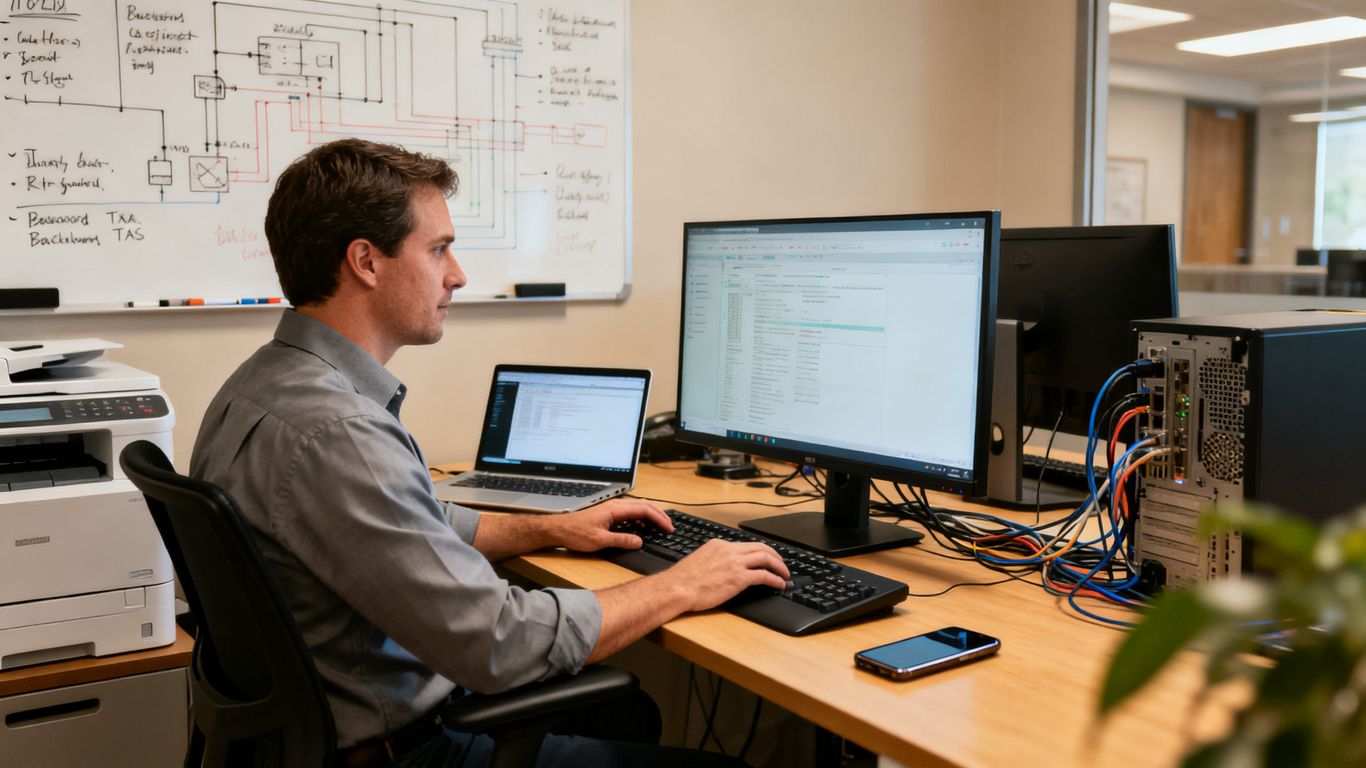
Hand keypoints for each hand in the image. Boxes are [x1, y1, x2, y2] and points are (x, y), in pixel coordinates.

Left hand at [552, 497, 672, 552]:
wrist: (559, 529)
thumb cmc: (576, 533)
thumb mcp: (600, 540)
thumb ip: (621, 540)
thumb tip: (639, 541)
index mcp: (615, 509)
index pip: (644, 509)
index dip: (659, 518)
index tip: (669, 528)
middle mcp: (615, 506)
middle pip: (644, 505)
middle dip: (659, 515)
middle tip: (670, 527)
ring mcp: (612, 509)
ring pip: (638, 508)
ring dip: (651, 516)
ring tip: (660, 527)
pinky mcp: (609, 514)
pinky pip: (631, 513)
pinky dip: (641, 518)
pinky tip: (643, 528)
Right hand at [666, 539, 789, 612]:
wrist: (677, 588)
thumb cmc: (682, 580)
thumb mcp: (699, 560)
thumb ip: (714, 559)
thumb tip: (722, 567)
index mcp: (719, 544)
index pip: (746, 544)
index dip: (760, 551)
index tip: (766, 556)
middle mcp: (729, 550)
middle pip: (760, 547)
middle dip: (775, 555)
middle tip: (782, 563)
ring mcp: (735, 563)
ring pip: (766, 559)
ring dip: (779, 566)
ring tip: (785, 574)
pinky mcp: (739, 578)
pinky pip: (764, 576)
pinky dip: (775, 579)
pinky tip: (779, 584)